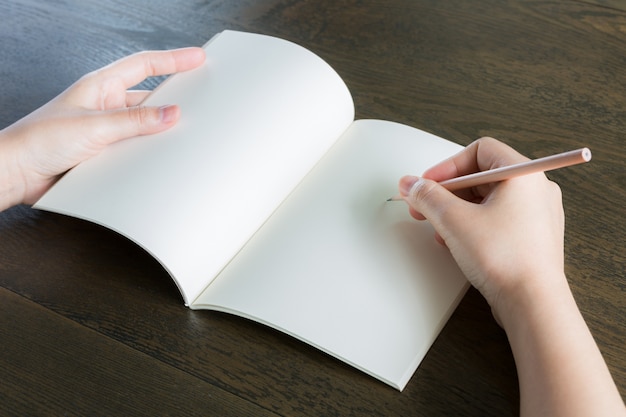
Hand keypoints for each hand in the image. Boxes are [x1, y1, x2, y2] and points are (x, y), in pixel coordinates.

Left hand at [0, 47, 204, 209]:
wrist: (16, 173)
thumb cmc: (39, 140)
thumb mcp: (94, 126)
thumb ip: (135, 121)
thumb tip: (170, 113)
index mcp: (100, 86)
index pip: (144, 65)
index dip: (173, 59)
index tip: (197, 57)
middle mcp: (105, 105)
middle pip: (150, 97)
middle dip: (175, 99)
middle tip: (201, 99)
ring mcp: (107, 130)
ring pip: (145, 127)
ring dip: (160, 133)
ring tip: (179, 136)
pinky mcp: (105, 153)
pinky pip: (136, 149)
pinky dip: (149, 153)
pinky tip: (158, 160)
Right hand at [397, 137, 564, 321]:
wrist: (532, 303)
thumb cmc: (507, 260)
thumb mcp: (453, 220)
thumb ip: (427, 196)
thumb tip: (411, 185)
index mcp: (523, 174)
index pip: (479, 150)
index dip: (447, 166)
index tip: (426, 184)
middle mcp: (535, 190)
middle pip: (481, 175)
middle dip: (447, 191)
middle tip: (424, 205)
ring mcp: (536, 214)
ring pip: (487, 199)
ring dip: (456, 210)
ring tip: (438, 227)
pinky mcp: (530, 237)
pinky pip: (496, 219)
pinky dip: (472, 225)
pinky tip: (456, 241)